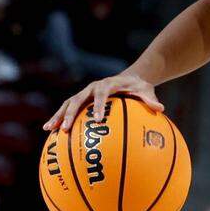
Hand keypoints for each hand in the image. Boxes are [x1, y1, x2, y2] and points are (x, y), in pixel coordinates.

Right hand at [43, 71, 163, 131]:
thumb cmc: (138, 86)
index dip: (98, 106)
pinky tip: (51, 132)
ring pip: (68, 104)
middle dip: (70, 114)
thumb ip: (151, 99)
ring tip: (49, 129)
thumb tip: (161, 108)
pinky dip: (59, 118)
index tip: (97, 119)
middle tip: (65, 129)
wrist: (130, 78)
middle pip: (77, 99)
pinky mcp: (81, 99)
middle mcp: (92, 87)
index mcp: (107, 84)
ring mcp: (84, 93)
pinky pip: (68, 109)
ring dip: (58, 116)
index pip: (101, 94)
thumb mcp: (146, 90)